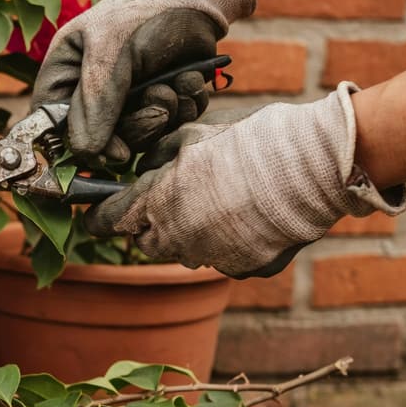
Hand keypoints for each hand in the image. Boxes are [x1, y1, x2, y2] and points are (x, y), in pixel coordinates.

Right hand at [33, 0, 255, 161]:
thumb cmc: (141, 14)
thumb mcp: (110, 54)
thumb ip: (96, 104)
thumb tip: (85, 153)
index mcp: (64, 75)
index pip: (53, 126)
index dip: (77, 146)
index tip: (111, 153)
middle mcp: (90, 93)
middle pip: (101, 141)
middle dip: (136, 127)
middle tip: (158, 107)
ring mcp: (125, 101)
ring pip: (139, 137)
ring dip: (164, 113)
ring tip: (174, 83)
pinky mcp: (157, 102)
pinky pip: (169, 127)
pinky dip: (184, 107)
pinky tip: (188, 79)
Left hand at [85, 83, 405, 277]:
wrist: (310, 164)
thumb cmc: (248, 142)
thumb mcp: (192, 137)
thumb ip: (159, 159)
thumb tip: (147, 168)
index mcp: (156, 203)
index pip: (109, 221)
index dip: (100, 217)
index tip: (94, 215)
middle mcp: (177, 238)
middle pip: (147, 242)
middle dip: (148, 225)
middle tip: (165, 203)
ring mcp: (212, 258)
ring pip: (186, 252)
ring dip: (189, 234)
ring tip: (216, 204)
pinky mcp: (245, 269)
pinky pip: (225, 259)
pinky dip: (228, 243)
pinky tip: (248, 218)